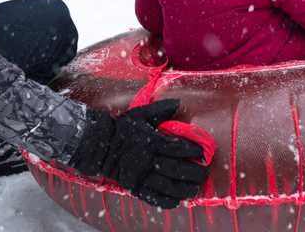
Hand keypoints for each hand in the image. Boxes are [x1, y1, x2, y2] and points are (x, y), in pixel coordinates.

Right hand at [69, 100, 208, 208]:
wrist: (99, 144)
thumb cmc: (123, 127)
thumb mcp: (141, 114)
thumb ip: (161, 109)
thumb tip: (179, 102)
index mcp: (151, 141)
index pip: (177, 147)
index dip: (193, 150)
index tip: (203, 153)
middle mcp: (147, 159)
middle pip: (176, 169)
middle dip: (194, 172)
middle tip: (204, 173)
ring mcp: (141, 175)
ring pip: (168, 186)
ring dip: (185, 189)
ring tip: (195, 189)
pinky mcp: (134, 186)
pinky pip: (153, 197)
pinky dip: (166, 201)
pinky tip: (177, 200)